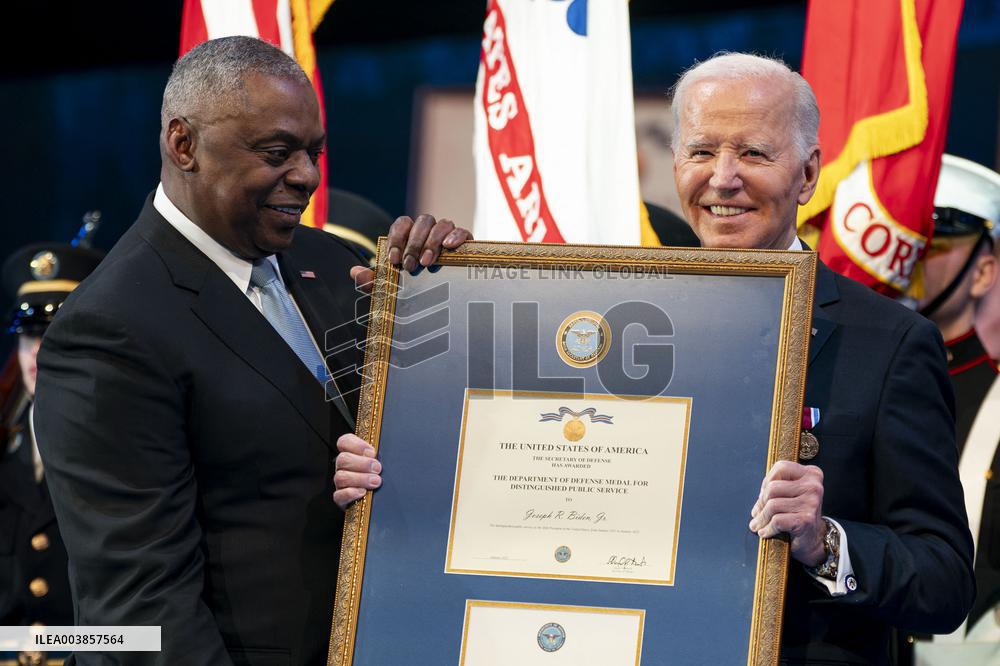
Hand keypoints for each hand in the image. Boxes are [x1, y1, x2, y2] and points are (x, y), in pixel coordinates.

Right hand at [333, 433, 382, 509]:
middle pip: (343, 459)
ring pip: (341, 477)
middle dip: (362, 463)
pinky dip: (351, 493)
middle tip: (378, 468)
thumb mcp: (383, 463)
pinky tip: (363, 492)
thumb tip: (390, 450)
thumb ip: (381, 455)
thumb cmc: (381, 477)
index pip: (344, 442)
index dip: (356, 445)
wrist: (380, 501)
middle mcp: (344, 468)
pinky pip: (339, 495)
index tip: (372, 452)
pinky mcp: (341, 499)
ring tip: (376, 481)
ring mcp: (341, 484)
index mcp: (352, 454)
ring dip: (360, 478)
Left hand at [350, 214, 472, 292]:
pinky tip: (449, 247)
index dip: (397, 238)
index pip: (402, 224)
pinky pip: (462, 231)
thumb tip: (355, 272)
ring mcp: (448, 235)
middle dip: (414, 243)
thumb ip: (375, 280)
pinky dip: (455, 236)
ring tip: (427, 262)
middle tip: (410, 265)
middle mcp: (429, 231)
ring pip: (441, 224)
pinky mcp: (465, 243)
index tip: (393, 260)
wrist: (446, 301)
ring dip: (432, 241)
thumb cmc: (417, 287)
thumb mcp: (394, 287)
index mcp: (411, 236)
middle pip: (422, 222)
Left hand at [749, 460, 826, 565]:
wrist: (813, 540)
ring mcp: (811, 503)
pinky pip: (776, 521)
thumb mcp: (791, 493)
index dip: (767, 481)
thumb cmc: (798, 514)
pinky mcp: (806, 520)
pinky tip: (764, 532)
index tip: (764, 494)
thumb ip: (778, 485)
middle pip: (772, 487)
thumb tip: (759, 495)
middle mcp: (814, 486)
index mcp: (812, 474)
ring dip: (761, 518)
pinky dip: (767, 528)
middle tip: (757, 513)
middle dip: (761, 502)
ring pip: (772, 505)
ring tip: (757, 524)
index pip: (781, 467)